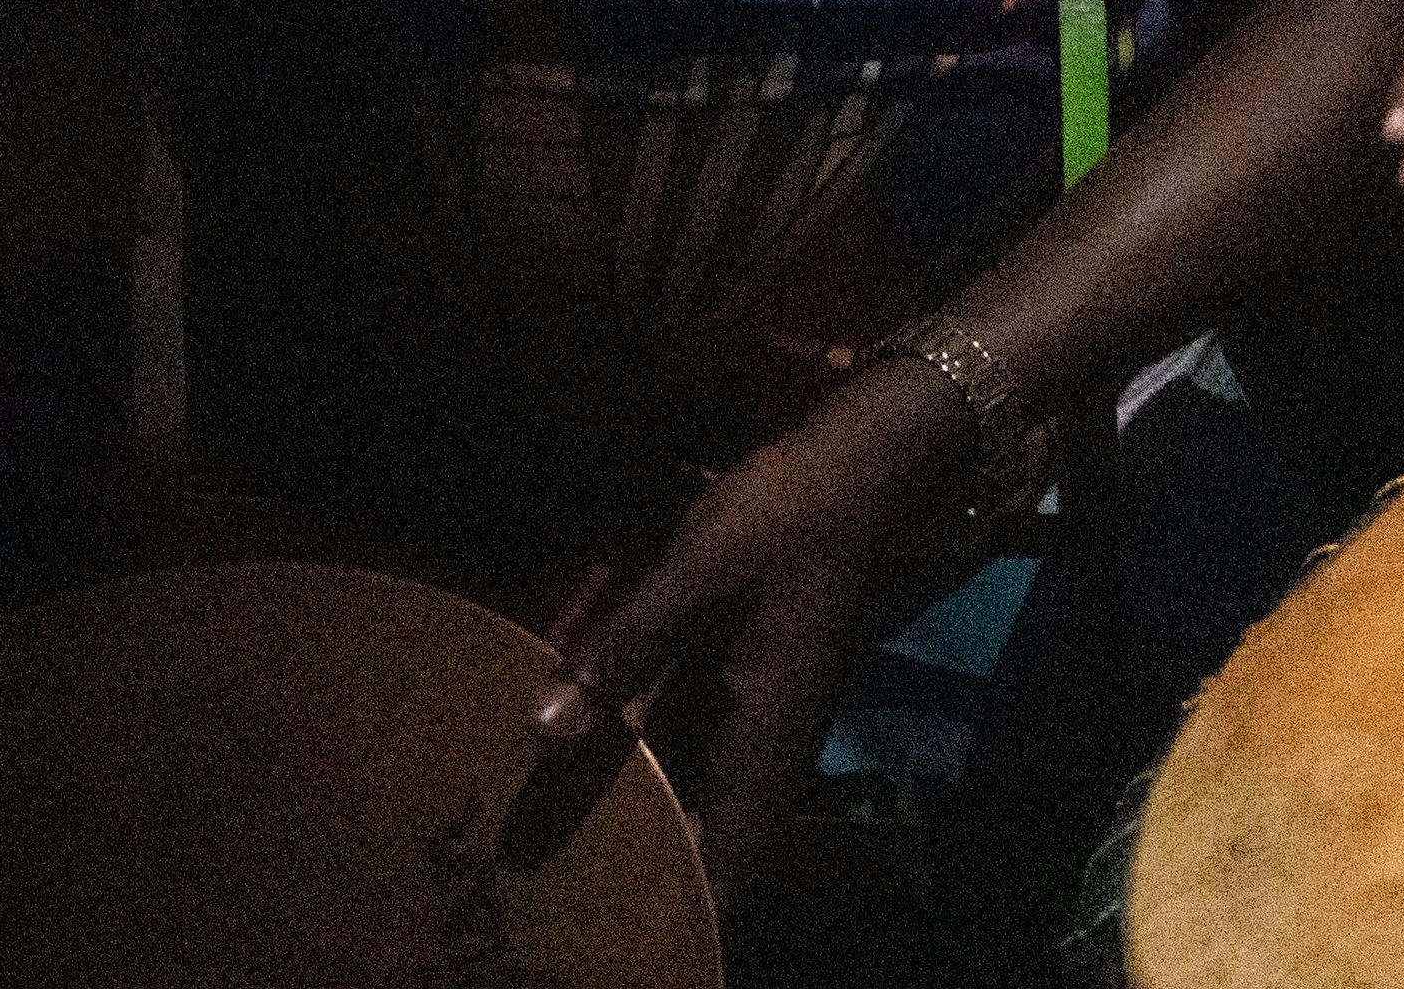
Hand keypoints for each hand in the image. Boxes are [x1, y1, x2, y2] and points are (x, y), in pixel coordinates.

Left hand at [529, 369, 958, 883]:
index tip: (652, 951)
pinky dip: (644, 766)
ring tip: (561, 854)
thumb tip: (545, 731)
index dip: (701, 913)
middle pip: (714, 837)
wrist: (858, 463)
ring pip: (698, 792)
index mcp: (767, 731)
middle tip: (579, 909)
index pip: (736, 856)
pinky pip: (690, 745)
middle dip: (658, 879)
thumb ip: (625, 651)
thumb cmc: (787, 520)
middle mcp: (769, 736)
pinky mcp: (743, 678)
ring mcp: (758, 708)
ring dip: (647, 823)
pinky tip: (583, 759)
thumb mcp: (697, 574)